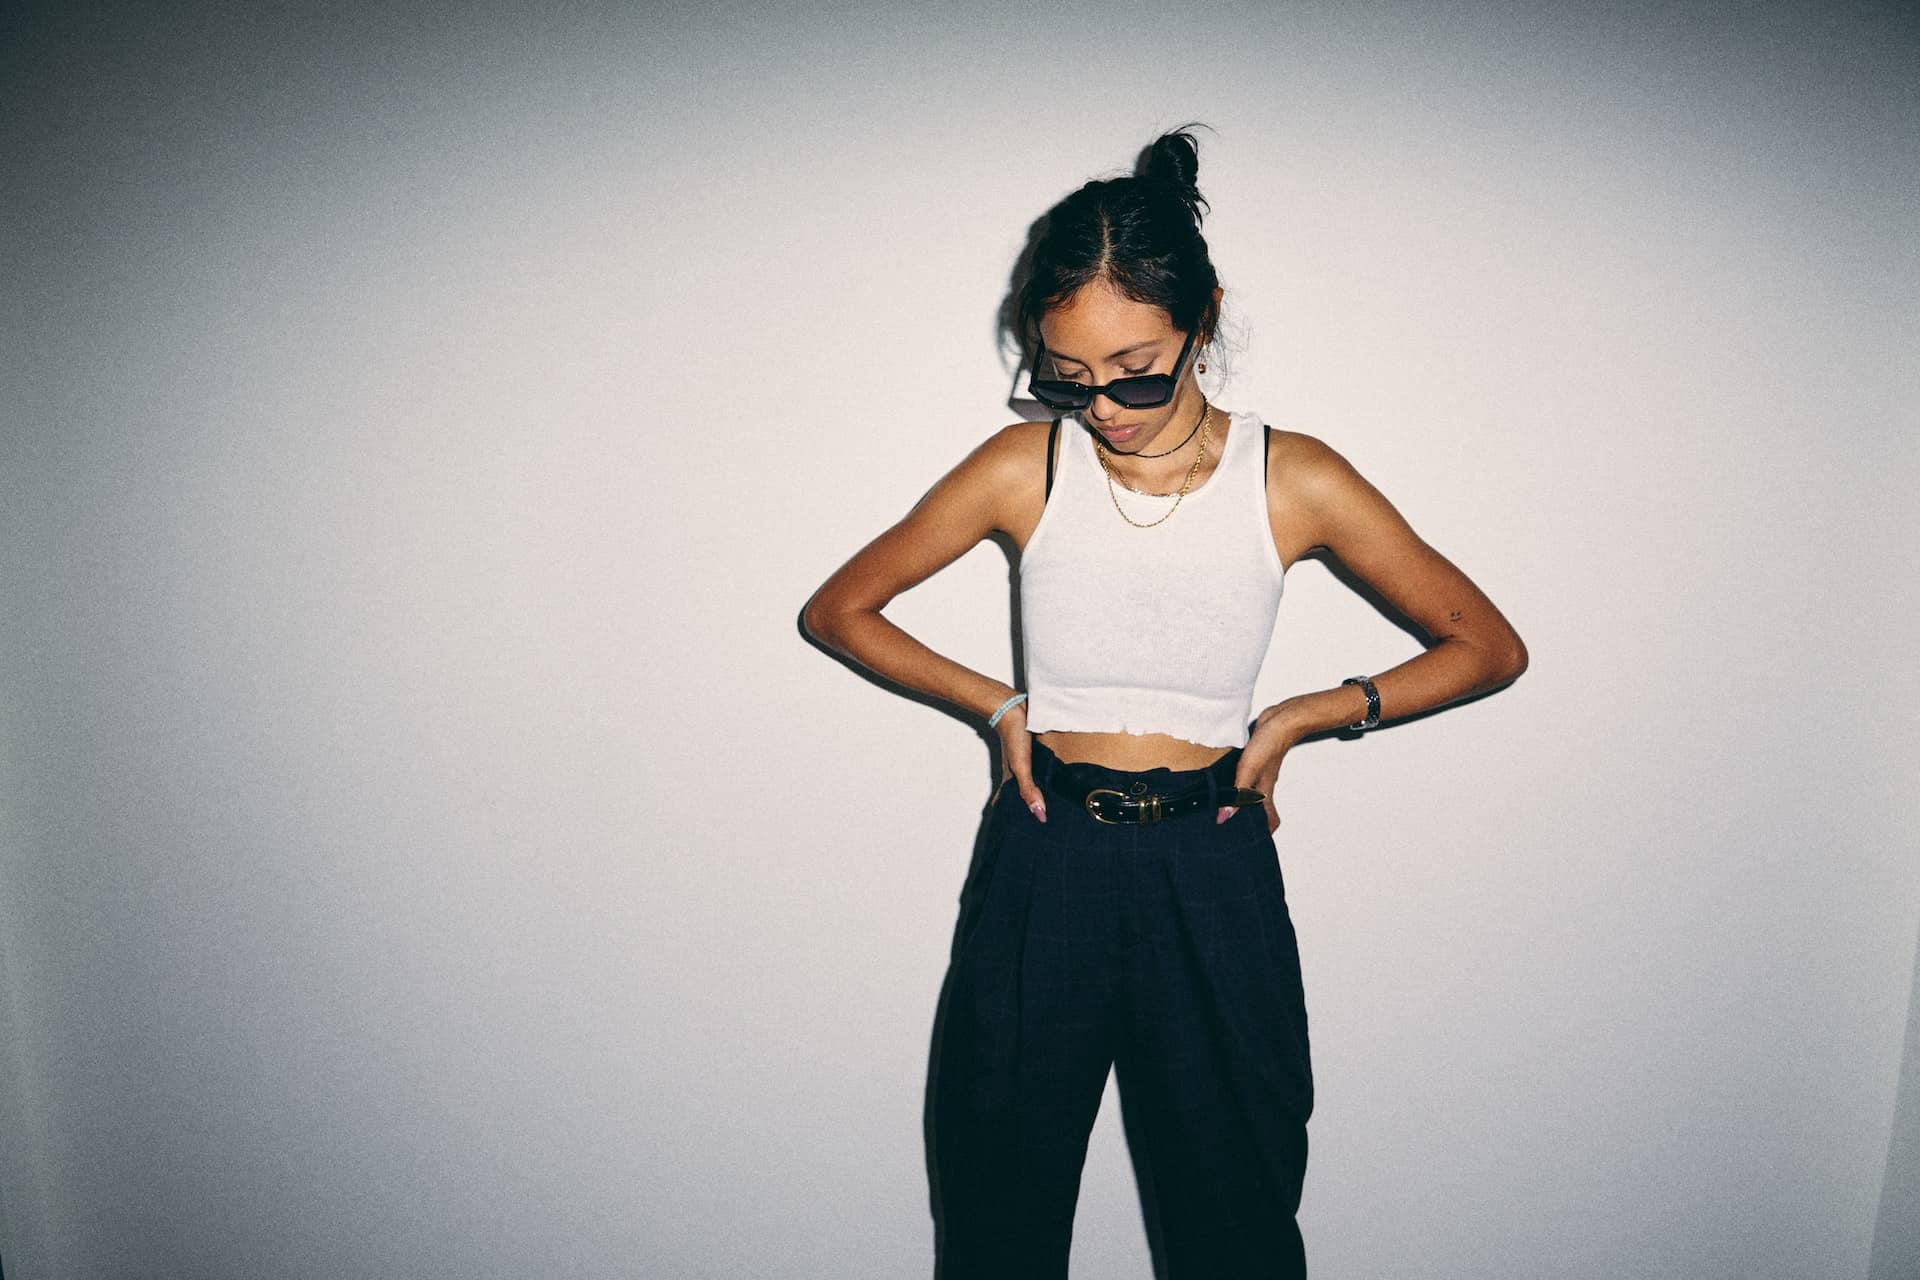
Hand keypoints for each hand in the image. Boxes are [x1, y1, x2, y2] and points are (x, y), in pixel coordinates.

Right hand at [994, 701, 1046, 821]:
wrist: (1015, 708)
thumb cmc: (1013, 736)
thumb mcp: (1021, 767)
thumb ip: (1029, 790)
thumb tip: (1039, 814)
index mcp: (1010, 777)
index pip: (1005, 800)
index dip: (1007, 813)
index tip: (1012, 827)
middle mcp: (1018, 771)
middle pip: (1019, 792)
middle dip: (1025, 805)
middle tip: (1037, 818)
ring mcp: (1026, 760)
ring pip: (1031, 780)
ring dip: (1038, 790)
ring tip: (1049, 802)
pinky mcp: (1036, 751)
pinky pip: (1040, 767)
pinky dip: (1044, 775)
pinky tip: (1054, 775)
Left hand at [1219, 703, 1298, 830]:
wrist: (1282, 719)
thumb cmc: (1270, 743)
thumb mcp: (1249, 770)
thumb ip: (1237, 793)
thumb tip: (1225, 817)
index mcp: (1265, 792)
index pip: (1270, 819)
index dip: (1264, 832)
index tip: (1250, 840)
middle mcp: (1264, 784)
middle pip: (1258, 807)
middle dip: (1246, 817)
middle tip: (1227, 823)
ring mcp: (1261, 771)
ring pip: (1250, 792)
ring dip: (1239, 799)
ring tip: (1221, 804)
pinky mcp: (1256, 759)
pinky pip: (1246, 776)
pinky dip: (1237, 781)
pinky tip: (1224, 778)